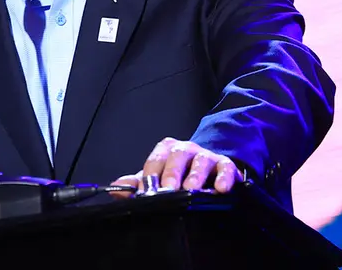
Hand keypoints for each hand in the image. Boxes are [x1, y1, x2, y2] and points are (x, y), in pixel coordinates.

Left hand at [110, 137, 243, 197]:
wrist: (209, 172)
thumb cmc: (178, 176)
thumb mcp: (157, 179)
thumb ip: (137, 184)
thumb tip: (114, 189)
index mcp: (166, 151)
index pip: (155, 160)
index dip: (149, 176)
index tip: (145, 193)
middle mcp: (185, 149)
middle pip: (177, 155)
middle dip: (171, 172)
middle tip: (168, 190)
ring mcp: (206, 156)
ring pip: (201, 160)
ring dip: (195, 175)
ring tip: (191, 189)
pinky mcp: (225, 165)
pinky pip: (226, 168)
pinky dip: (224, 177)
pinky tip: (220, 189)